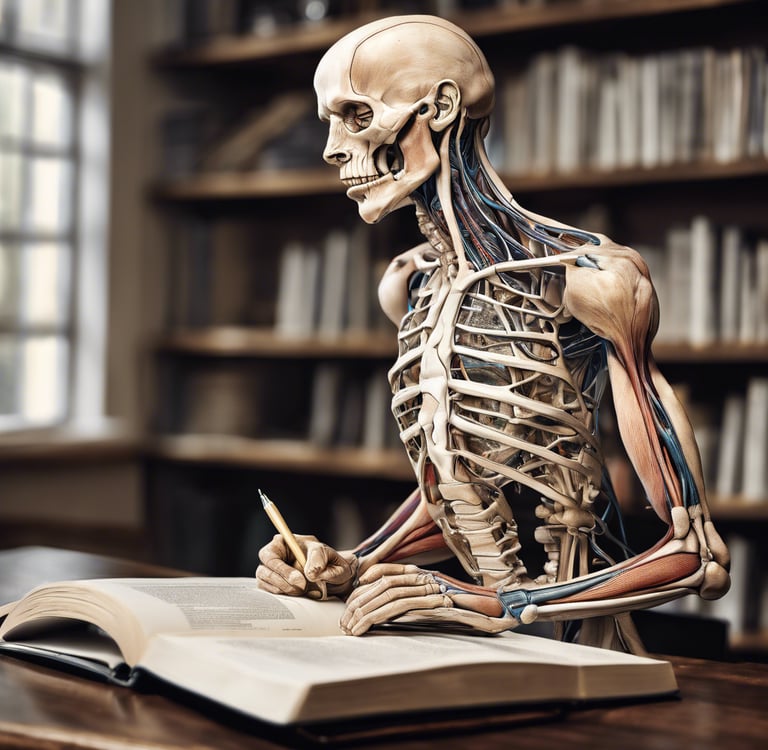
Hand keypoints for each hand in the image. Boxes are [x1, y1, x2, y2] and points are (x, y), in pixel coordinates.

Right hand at [255, 534, 357, 599]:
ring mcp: (271, 573)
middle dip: (282, 582)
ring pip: (265, 584)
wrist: (334, 578)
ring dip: (284, 590)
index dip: (282, 569)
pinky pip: (270, 594)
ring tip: (304, 590)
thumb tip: (311, 572)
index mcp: (283, 543)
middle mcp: (274, 557)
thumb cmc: (327, 561)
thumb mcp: (328, 554)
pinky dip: (283, 597)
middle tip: (302, 587)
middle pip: (263, 571)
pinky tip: (298, 595)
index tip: (299, 580)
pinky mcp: (273, 587)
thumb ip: (319, 558)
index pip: (269, 555)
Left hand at [341, 563, 511, 634]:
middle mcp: (426, 576)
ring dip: (363, 612)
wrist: (499, 613)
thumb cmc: (471, 613)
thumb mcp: (439, 605)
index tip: (352, 598)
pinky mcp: (433, 601)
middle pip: (382, 584)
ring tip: (351, 629)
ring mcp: (430, 586)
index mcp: (425, 574)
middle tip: (345, 623)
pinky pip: (397, 606)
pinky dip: (377, 616)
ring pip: (387, 594)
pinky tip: (365, 628)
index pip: (389, 571)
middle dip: (359, 603)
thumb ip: (420, 602)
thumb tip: (395, 611)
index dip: (367, 582)